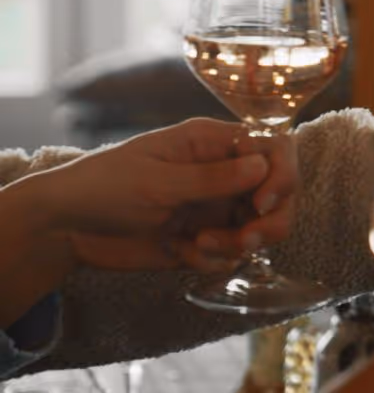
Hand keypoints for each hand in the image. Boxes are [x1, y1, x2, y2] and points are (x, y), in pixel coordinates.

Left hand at [18, 118, 283, 273]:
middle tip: (246, 241)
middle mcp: (222, 172)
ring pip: (260, 225)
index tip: (263, 203)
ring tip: (201, 247)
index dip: (281, 174)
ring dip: (240, 242)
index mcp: (213, 143)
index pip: (274, 149)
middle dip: (270, 220)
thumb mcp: (156, 182)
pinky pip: (230, 252)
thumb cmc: (103, 187)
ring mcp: (214, 206)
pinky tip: (180, 252)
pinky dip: (213, 258)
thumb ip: (212, 178)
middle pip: (278, 191)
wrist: (63, 229)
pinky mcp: (203, 237)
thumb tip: (265, 166)